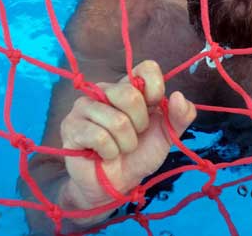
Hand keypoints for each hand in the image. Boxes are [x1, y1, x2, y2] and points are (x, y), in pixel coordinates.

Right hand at [59, 60, 196, 215]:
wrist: (117, 184)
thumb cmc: (140, 154)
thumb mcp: (168, 135)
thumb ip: (181, 116)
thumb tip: (179, 96)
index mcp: (130, 86)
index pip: (147, 68)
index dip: (156, 89)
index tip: (154, 108)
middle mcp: (105, 90)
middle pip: (130, 95)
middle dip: (140, 125)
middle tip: (134, 135)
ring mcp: (84, 106)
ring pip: (117, 121)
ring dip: (126, 143)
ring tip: (119, 148)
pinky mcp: (71, 126)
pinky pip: (100, 137)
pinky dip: (110, 152)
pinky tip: (105, 155)